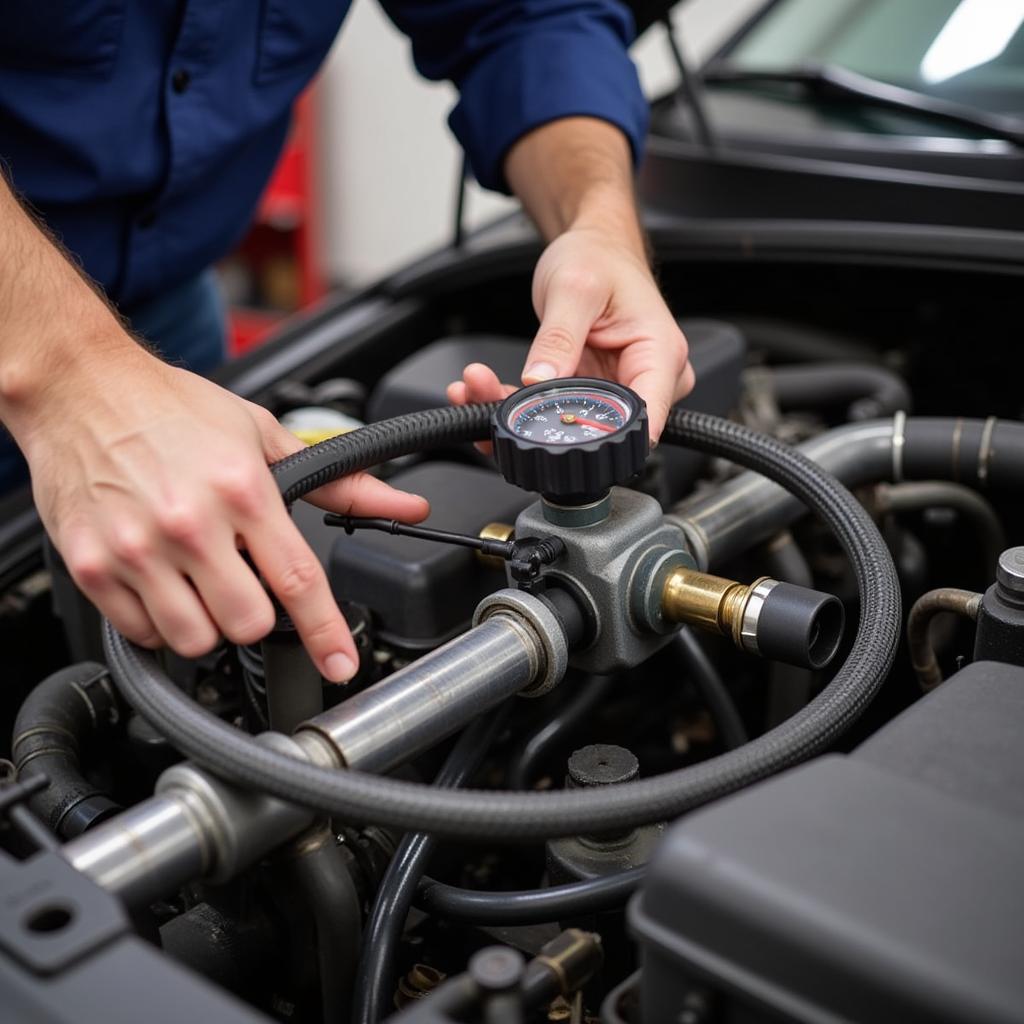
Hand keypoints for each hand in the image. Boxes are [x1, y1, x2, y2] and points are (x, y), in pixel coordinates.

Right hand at [23, 349, 426, 681]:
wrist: (80, 387)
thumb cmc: (174, 409)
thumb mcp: (263, 434)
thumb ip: (337, 480)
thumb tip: (403, 505)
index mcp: (242, 490)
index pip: (298, 580)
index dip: (326, 632)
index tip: (341, 665)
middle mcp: (190, 523)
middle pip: (248, 624)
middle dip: (257, 616)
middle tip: (244, 583)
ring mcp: (137, 548)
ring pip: (194, 639)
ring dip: (208, 624)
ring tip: (200, 583)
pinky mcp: (92, 566)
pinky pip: (141, 633)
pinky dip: (159, 622)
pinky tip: (162, 583)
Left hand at [447, 226, 693, 440]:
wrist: (594, 247)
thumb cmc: (600, 258)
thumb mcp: (575, 288)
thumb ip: (558, 339)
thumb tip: (539, 380)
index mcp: (659, 357)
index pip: (643, 419)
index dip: (599, 438)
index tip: (548, 432)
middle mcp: (643, 381)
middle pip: (596, 428)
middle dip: (537, 421)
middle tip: (486, 396)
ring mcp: (615, 391)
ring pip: (566, 425)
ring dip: (515, 414)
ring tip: (476, 387)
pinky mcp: (588, 393)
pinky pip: (552, 411)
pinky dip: (515, 405)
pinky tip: (484, 390)